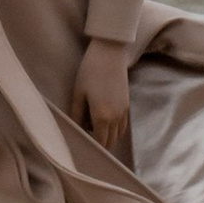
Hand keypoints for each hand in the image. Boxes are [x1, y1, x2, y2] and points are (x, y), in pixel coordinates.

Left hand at [70, 37, 132, 155]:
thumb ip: (76, 114)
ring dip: (108, 137)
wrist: (110, 53)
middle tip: (86, 141)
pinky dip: (115, 129)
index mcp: (102, 116)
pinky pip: (123, 125)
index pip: (100, 143)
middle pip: (111, 142)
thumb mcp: (78, 93)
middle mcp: (116, 117)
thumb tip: (75, 130)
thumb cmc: (90, 71)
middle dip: (100, 145)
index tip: (83, 150)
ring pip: (118, 135)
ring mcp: (124, 111)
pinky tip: (104, 122)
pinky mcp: (127, 104)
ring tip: (94, 130)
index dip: (92, 149)